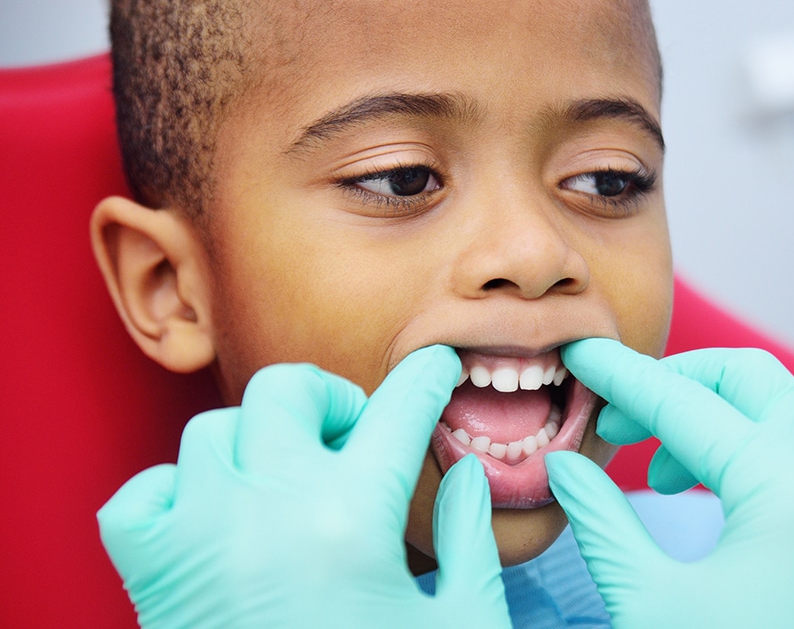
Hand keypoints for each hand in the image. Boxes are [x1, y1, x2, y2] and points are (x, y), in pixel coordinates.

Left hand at [97, 346, 510, 628]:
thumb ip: (472, 541)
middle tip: (358, 436)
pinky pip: (142, 493)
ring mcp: (200, 538)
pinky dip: (175, 488)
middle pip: (288, 390)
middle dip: (333, 398)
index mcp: (354, 519)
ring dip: (260, 441)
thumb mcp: (463, 624)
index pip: (401, 408)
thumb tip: (468, 475)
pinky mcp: (153, 576)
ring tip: (291, 479)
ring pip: (212, 430)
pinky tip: (219, 516)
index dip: (428, 378)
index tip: (436, 370)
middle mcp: (268, 510)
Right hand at [546, 339, 793, 627]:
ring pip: (791, 412)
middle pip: (751, 382)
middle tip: (618, 424)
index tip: (580, 357)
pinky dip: (768, 448)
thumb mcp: (649, 605)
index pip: (686, 405)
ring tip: (666, 472)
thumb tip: (564, 469)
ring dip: (724, 419)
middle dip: (678, 386)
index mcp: (787, 489)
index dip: (623, 379)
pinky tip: (729, 490)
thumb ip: (603, 522)